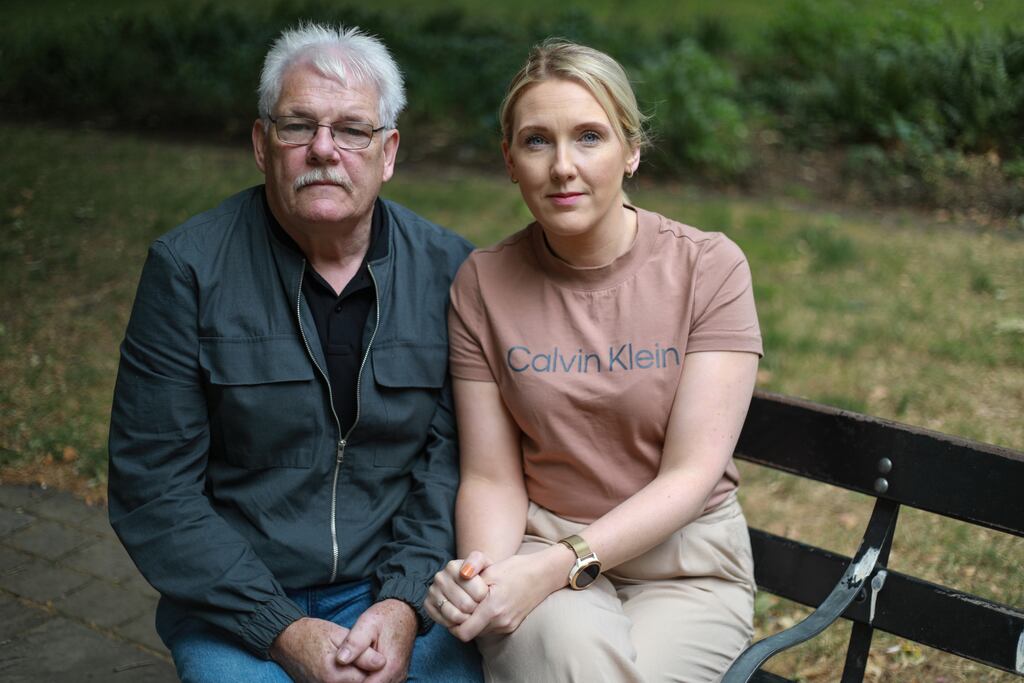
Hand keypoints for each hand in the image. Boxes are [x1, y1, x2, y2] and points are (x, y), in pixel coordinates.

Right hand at [269, 617, 384, 682]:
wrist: (287, 640)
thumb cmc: (313, 633)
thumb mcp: (340, 635)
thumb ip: (362, 651)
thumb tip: (382, 662)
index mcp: (335, 674)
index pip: (369, 678)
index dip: (377, 667)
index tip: (380, 656)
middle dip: (369, 673)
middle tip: (372, 658)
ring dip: (358, 675)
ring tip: (361, 662)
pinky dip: (349, 678)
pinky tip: (351, 668)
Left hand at [337, 599, 417, 682]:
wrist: (405, 612)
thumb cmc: (385, 617)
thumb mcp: (367, 624)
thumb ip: (354, 642)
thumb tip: (340, 660)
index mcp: (390, 667)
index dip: (351, 682)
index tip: (343, 672)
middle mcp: (397, 676)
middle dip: (357, 681)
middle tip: (348, 667)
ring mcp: (399, 676)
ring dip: (363, 680)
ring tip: (355, 666)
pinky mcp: (397, 674)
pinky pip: (383, 682)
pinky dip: (371, 678)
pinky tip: (362, 668)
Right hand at [425, 551, 491, 628]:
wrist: (472, 584)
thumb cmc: (482, 576)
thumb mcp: (486, 564)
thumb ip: (477, 562)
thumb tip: (464, 573)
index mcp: (453, 566)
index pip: (477, 591)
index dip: (485, 596)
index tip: (486, 592)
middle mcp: (440, 577)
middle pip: (466, 605)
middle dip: (477, 609)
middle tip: (479, 604)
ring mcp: (432, 591)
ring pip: (455, 616)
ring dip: (467, 618)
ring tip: (471, 611)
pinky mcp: (428, 605)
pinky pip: (446, 622)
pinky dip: (457, 624)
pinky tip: (461, 615)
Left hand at [451, 544, 572, 641]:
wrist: (545, 575)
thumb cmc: (518, 569)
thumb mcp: (492, 568)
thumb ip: (472, 574)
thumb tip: (459, 575)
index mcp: (493, 609)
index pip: (463, 632)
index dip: (452, 622)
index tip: (450, 608)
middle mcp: (500, 622)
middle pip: (469, 632)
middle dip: (461, 620)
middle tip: (457, 603)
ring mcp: (507, 626)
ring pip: (479, 631)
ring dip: (472, 620)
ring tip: (472, 602)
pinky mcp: (512, 625)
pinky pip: (490, 628)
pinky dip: (483, 620)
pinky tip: (484, 604)